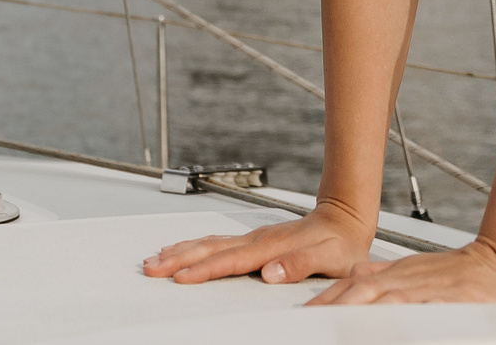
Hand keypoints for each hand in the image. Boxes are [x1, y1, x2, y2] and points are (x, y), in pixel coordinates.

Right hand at [142, 202, 372, 286]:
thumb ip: (300, 265)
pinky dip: (193, 245)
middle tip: (151, 267)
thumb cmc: (339, 245)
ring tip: (156, 259)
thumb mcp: (329, 259)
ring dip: (180, 251)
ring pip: (208, 243)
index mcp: (270, 248)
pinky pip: (215, 242)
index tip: (180, 277)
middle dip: (178, 259)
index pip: (230, 261)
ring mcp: (252, 238)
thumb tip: (270, 273)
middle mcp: (256, 240)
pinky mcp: (252, 239)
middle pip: (209, 249)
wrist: (344, 219)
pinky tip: (182, 249)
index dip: (204, 270)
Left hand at [306, 240, 495, 306]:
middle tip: (310, 323)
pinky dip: (400, 319)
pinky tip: (388, 328)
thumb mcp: (412, 270)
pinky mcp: (445, 302)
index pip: (351, 287)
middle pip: (359, 293)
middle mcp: (402, 281)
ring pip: (384, 302)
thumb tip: (354, 274)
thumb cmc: (455, 273)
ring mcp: (423, 291)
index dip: (326, 300)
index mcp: (392, 275)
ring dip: (358, 312)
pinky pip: (419, 312)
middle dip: (332, 309)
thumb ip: (382, 274)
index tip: (305, 314)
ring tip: (335, 325)